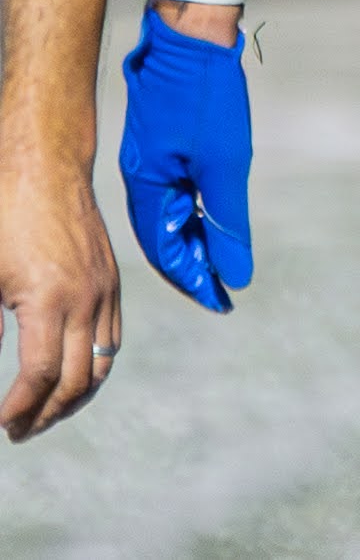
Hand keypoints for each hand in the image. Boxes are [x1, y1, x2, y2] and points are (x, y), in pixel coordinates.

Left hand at [0, 145, 119, 439]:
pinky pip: (111, 338)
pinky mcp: (110, 279)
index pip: (38, 378)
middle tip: (18, 431)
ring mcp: (103, 289)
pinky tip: (70, 373)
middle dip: (45, 415)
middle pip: (74, 382)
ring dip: (73, 398)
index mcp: (49, 300)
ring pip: (101, 365)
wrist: (45, 165)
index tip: (0, 425)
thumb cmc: (4, 215)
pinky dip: (93, 367)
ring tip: (45, 412)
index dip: (17, 410)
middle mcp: (85, 299)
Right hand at [119, 6, 252, 311]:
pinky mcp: (164, 139)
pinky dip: (196, 206)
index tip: (223, 303)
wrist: (193, 30)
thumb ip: (229, 222)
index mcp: (149, 188)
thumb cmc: (207, 96)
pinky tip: (214, 211)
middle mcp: (143, 177)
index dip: (196, 281)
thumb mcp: (225, 164)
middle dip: (196, 263)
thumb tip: (237, 275)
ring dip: (197, 235)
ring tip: (224, 258)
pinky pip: (176, 186)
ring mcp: (151, 157)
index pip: (168, 253)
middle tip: (226, 287)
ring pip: (173, 211)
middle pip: (167, 236)